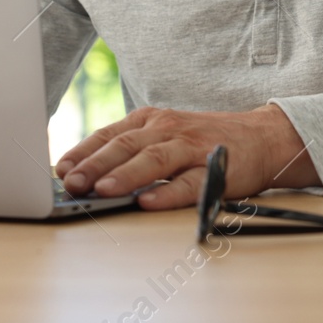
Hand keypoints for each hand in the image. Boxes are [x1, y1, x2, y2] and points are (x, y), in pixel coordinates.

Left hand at [54, 104, 318, 209]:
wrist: (263, 138)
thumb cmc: (206, 141)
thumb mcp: (165, 135)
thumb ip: (131, 149)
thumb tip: (85, 174)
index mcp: (151, 120)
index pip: (109, 134)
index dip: (83, 151)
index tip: (60, 169)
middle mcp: (168, 129)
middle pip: (125, 145)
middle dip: (94, 164)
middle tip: (70, 183)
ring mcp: (192, 147)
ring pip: (153, 160)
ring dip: (125, 175)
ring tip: (101, 190)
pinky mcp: (216, 169)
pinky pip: (189, 183)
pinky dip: (167, 193)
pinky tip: (147, 202)